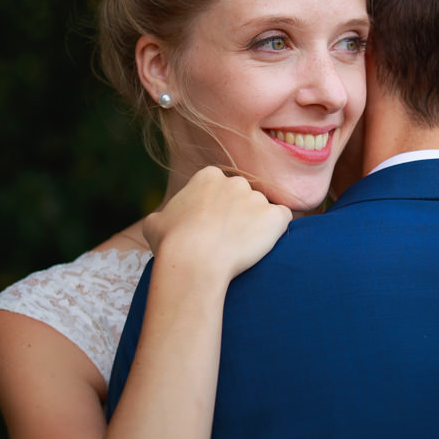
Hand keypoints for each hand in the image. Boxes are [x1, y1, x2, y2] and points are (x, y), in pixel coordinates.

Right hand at [144, 166, 293, 278]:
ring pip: (261, 210)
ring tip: (242, 249)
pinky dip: (277, 230)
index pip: (220, 188)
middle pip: (243, 196)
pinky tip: (264, 245)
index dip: (218, 209)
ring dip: (256, 226)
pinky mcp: (275, 216)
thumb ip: (164, 215)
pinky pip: (283, 218)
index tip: (212, 228)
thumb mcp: (155, 223)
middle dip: (238, 215)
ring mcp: (257, 197)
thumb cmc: (171, 244)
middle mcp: (236, 181)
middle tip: (228, 240)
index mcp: (208, 177)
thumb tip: (161, 221)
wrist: (194, 262)